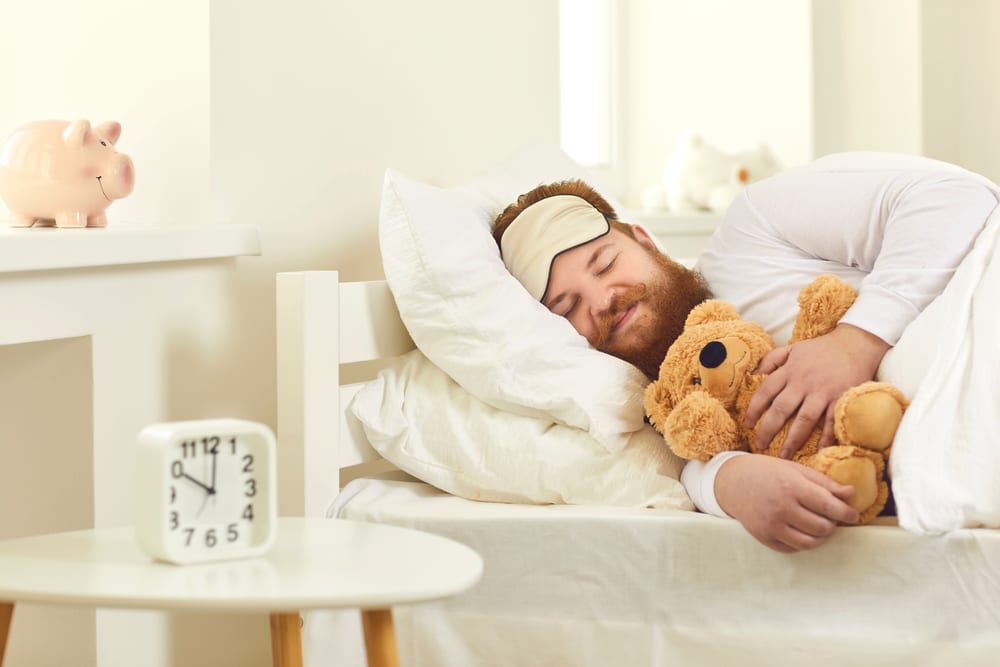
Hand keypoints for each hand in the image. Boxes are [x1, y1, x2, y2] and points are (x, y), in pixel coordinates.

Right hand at [715, 454, 859, 552]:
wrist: (733, 482)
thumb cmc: (769, 472)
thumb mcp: (797, 470)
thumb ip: (825, 484)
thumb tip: (853, 493)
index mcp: (792, 487)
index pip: (828, 507)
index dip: (846, 513)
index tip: (853, 514)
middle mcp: (781, 508)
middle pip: (822, 527)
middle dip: (833, 524)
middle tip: (832, 517)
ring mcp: (771, 525)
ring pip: (810, 543)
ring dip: (821, 536)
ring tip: (820, 525)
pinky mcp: (764, 537)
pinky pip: (793, 548)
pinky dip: (803, 541)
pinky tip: (802, 529)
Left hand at [744, 324, 889, 457]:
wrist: (856, 343)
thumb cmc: (822, 348)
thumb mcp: (793, 349)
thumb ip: (772, 360)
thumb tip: (753, 375)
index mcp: (790, 370)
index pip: (765, 391)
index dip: (754, 409)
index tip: (747, 424)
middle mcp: (803, 383)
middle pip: (781, 409)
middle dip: (768, 429)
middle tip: (759, 445)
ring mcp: (823, 392)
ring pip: (804, 419)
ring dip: (793, 439)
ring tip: (783, 456)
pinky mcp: (841, 399)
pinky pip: (832, 422)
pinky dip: (826, 438)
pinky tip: (819, 452)